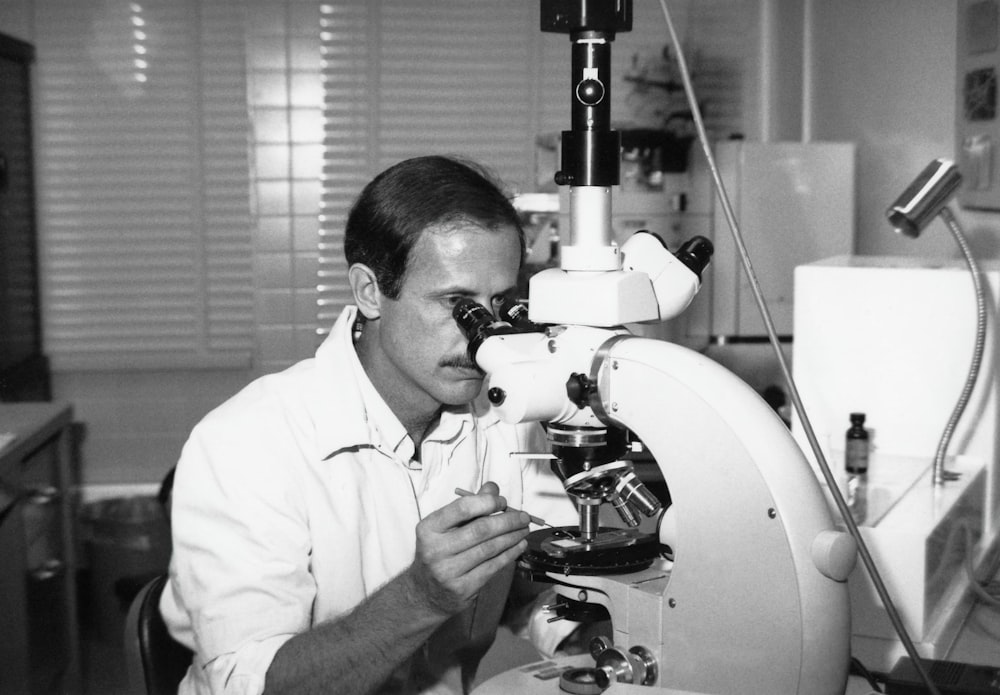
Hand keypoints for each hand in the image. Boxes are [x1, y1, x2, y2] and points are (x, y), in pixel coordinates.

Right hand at [406, 482, 530, 616]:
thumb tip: (493, 488)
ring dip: (512, 537)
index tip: (503, 502)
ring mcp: (448, 571)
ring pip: (489, 549)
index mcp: (428, 528)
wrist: (427, 594)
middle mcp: (435, 549)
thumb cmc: (440, 553)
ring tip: (524, 530)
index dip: (487, 502)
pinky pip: (492, 567)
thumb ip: (469, 506)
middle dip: (507, 521)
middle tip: (524, 517)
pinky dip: (510, 554)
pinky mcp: (462, 588)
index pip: (462, 508)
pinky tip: (519, 546)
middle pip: (480, 529)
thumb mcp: (446, 528)